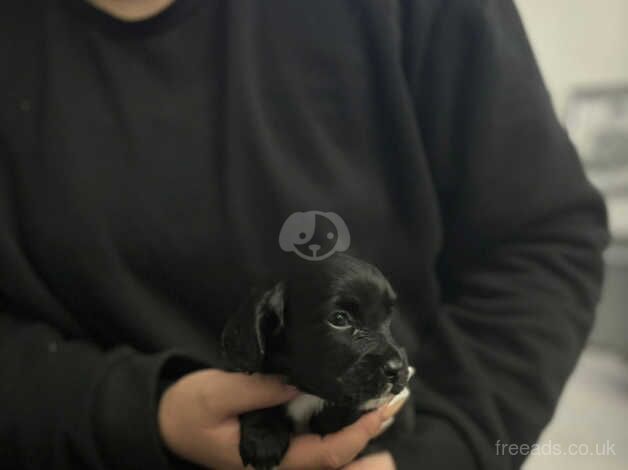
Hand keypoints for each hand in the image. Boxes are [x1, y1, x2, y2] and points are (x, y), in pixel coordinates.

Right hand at [158, 369, 407, 468]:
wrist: (171, 422)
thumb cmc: (190, 410)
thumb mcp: (215, 394)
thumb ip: (255, 389)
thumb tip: (299, 380)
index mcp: (269, 461)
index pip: (326, 455)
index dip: (357, 432)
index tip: (379, 404)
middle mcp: (283, 465)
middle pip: (338, 465)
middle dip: (371, 440)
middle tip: (396, 403)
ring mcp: (284, 456)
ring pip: (332, 456)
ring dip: (363, 434)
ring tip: (389, 405)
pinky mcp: (282, 442)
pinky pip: (321, 441)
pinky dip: (344, 426)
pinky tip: (359, 407)